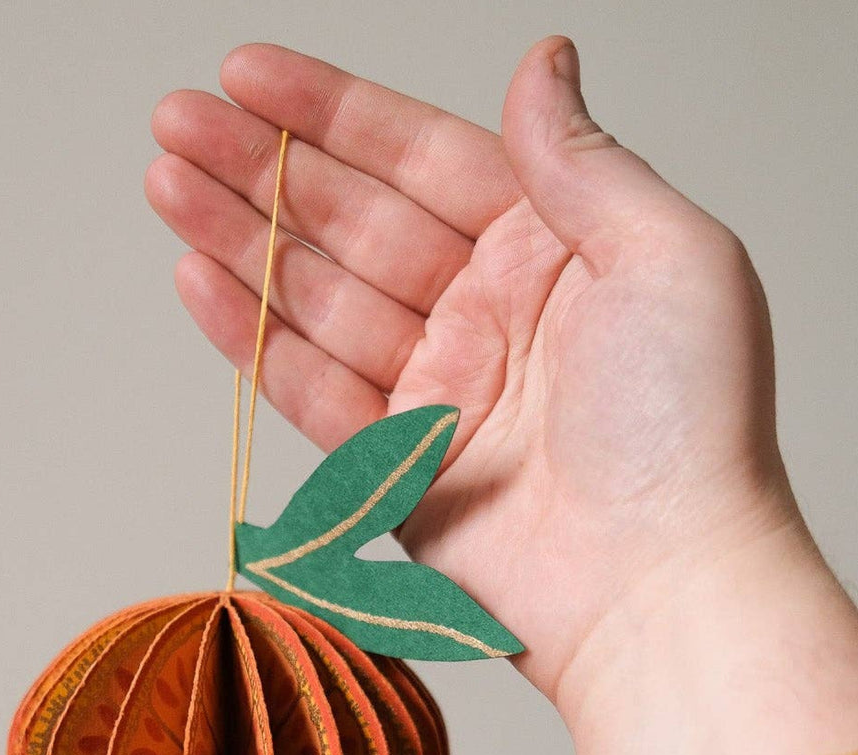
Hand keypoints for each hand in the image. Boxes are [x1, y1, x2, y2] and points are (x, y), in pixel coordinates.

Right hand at [147, 39, 857, 754]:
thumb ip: (584, 163)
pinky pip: (308, 386)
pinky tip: (201, 279)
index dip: (334, 115)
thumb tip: (543, 65)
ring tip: (168, 183)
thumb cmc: (689, 430)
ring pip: (316, 297)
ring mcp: (437, 390)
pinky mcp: (395, 464)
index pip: (422, 159)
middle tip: (178, 122)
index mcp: (552, 251)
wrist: (655, 586)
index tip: (251, 77)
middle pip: (351, 222)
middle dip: (263, 168)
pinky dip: (252, 336)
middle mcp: (488, 313)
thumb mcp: (669, 256)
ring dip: (239, 239)